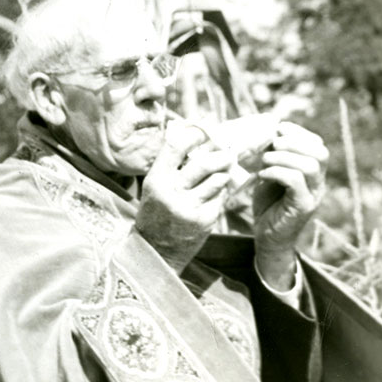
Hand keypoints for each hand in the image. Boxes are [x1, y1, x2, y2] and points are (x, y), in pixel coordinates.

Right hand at [136, 134, 232, 272]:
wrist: (156, 250)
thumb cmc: (155, 212)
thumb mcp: (154, 186)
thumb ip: (169, 164)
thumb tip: (188, 135)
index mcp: (156, 179)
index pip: (175, 147)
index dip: (192, 135)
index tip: (204, 131)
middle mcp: (172, 192)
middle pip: (203, 163)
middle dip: (220, 155)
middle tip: (228, 152)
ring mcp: (189, 207)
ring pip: (216, 180)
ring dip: (223, 173)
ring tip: (225, 169)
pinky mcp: (204, 220)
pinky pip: (220, 198)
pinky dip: (221, 191)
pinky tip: (217, 191)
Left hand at [252, 122, 327, 288]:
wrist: (268, 236)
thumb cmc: (268, 203)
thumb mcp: (271, 173)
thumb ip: (275, 155)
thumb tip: (268, 130)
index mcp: (313, 172)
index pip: (318, 144)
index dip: (299, 132)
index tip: (278, 129)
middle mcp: (319, 183)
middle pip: (320, 152)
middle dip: (293, 142)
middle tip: (271, 145)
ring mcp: (313, 195)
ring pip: (309, 166)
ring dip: (283, 157)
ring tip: (264, 161)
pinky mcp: (303, 207)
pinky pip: (296, 182)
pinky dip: (277, 172)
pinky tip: (263, 175)